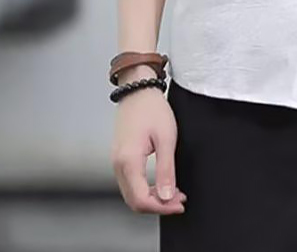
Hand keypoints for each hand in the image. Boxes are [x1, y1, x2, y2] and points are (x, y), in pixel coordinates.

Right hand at [111, 67, 187, 214]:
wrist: (138, 89)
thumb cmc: (152, 108)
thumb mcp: (167, 138)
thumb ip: (166, 169)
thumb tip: (168, 196)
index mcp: (128, 161)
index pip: (141, 199)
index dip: (162, 207)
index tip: (180, 204)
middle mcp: (118, 165)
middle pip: (134, 201)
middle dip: (158, 205)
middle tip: (180, 201)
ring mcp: (116, 161)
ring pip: (131, 193)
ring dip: (153, 197)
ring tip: (174, 193)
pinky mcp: (120, 157)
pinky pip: (130, 182)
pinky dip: (146, 188)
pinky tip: (162, 183)